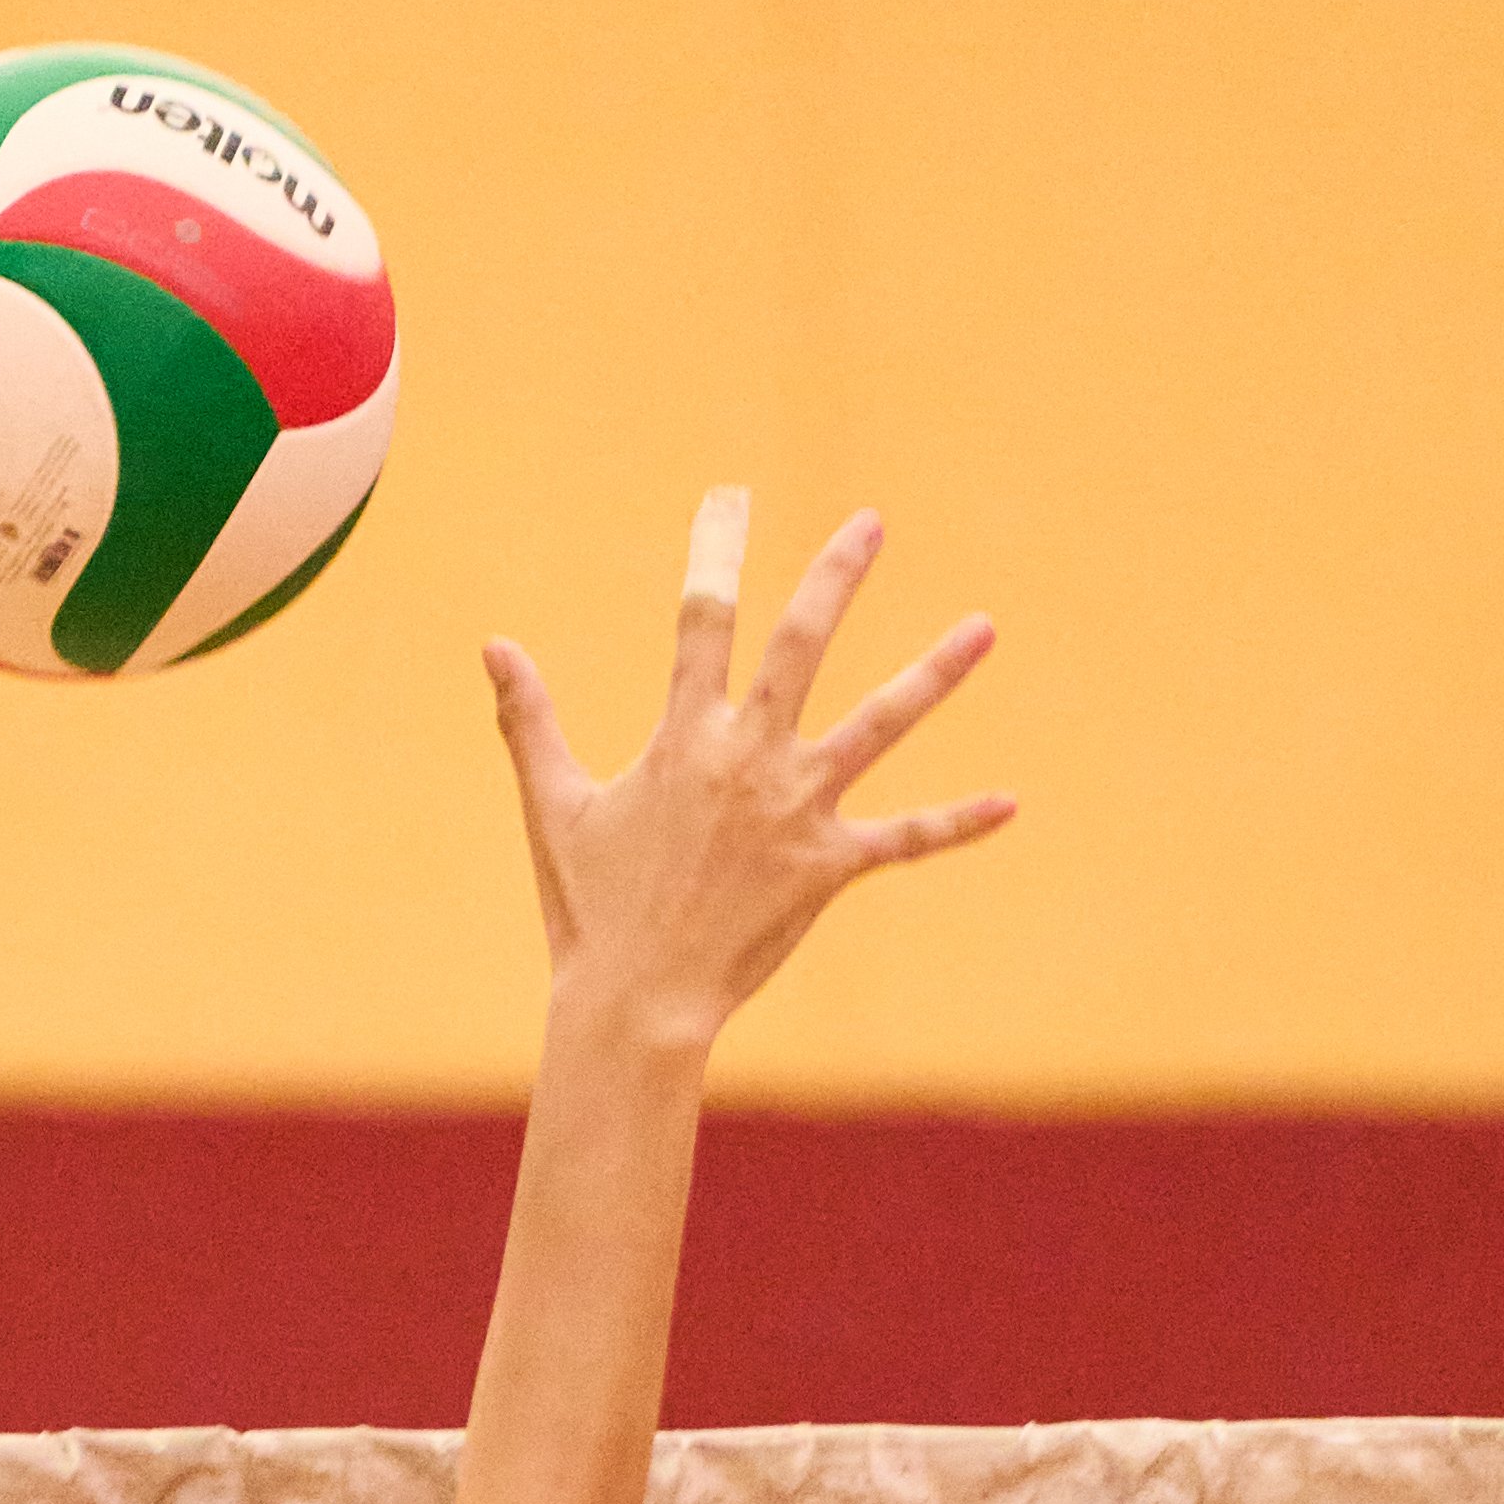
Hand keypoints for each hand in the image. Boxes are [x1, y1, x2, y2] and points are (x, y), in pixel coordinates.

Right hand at [483, 494, 1007, 1056]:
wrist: (635, 1006)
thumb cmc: (590, 911)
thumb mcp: (554, 806)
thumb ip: (529, 720)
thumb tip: (493, 644)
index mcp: (685, 737)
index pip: (702, 621)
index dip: (715, 551)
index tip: (729, 497)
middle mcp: (749, 760)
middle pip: (801, 646)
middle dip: (836, 578)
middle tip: (871, 522)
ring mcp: (795, 811)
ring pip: (878, 725)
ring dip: (934, 674)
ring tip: (984, 628)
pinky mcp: (826, 868)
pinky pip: (904, 841)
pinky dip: (956, 825)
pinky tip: (1010, 803)